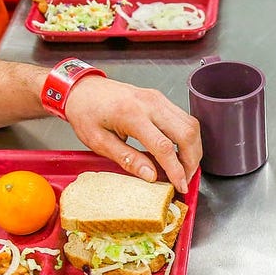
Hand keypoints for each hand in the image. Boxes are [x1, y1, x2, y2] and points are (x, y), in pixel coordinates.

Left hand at [64, 78, 202, 194]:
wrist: (82, 89)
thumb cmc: (86, 113)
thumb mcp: (99, 142)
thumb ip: (127, 159)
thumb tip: (151, 176)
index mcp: (131, 115)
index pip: (164, 147)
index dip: (176, 169)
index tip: (180, 185)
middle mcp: (150, 103)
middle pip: (186, 133)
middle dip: (192, 160)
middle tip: (186, 178)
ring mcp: (158, 99)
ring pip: (191, 125)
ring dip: (193, 149)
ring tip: (185, 167)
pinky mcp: (160, 99)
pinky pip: (184, 118)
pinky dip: (187, 138)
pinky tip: (180, 151)